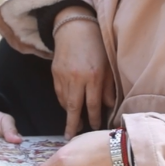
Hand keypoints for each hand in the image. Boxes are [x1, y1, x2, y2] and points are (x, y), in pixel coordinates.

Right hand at [51, 7, 107, 138]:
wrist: (74, 28)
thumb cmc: (96, 45)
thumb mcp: (108, 65)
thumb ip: (109, 87)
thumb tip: (109, 106)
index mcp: (94, 77)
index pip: (93, 105)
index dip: (93, 119)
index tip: (94, 127)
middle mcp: (77, 79)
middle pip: (74, 108)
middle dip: (73, 125)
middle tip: (71, 137)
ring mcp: (64, 76)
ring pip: (64, 102)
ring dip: (68, 114)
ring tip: (72, 124)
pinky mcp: (55, 73)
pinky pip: (58, 93)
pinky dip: (63, 101)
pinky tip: (68, 105)